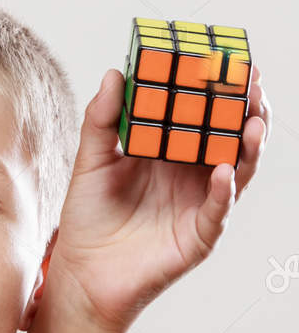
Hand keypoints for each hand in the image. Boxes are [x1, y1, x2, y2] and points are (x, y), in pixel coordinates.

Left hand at [44, 65, 269, 332]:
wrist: (81, 272)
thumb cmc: (88, 218)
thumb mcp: (91, 161)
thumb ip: (103, 120)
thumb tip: (116, 73)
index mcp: (171, 153)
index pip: (203, 114)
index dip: (218, 89)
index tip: (226, 59)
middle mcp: (193, 175)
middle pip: (231, 137)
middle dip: (246, 110)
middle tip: (251, 81)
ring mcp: (200, 204)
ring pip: (237, 169)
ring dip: (247, 145)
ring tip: (251, 120)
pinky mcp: (198, 235)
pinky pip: (217, 211)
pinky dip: (223, 191)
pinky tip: (223, 169)